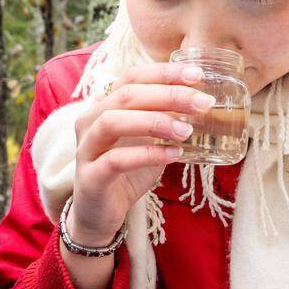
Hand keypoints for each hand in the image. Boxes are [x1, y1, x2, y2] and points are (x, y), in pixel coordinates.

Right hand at [66, 62, 214, 246]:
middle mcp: (90, 121)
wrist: (99, 215)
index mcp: (104, 106)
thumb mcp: (148, 140)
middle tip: (202, 102)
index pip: (132, 77)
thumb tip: (199, 102)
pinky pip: (116, 160)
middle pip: (126, 95)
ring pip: (113, 121)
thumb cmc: (126, 172)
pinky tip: (173, 155)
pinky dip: (148, 154)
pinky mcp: (90, 177)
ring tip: (187, 131)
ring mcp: (86, 149)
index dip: (164, 73)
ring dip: (155, 122)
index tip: (197, 75)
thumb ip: (164, 120)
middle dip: (168, 95)